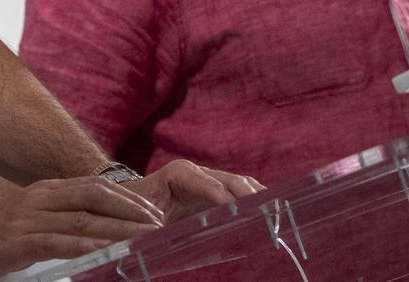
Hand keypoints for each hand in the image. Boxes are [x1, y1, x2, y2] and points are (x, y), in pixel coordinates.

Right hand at [0, 176, 163, 281]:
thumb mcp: (32, 221)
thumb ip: (61, 220)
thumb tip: (100, 232)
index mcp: (46, 191)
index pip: (94, 186)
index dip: (127, 198)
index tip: (153, 212)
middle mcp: (40, 198)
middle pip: (94, 196)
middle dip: (130, 209)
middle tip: (158, 224)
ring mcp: (28, 218)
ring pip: (83, 220)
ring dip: (117, 230)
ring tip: (143, 240)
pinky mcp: (18, 242)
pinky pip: (58, 242)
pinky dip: (85, 247)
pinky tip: (105, 253)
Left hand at [121, 159, 263, 222]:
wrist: (135, 200)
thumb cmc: (136, 208)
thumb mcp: (142, 216)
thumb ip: (155, 226)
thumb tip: (165, 235)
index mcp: (177, 173)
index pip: (202, 181)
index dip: (218, 193)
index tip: (233, 206)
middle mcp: (197, 173)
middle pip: (227, 179)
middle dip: (246, 193)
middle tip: (264, 209)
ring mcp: (209, 181)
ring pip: (239, 183)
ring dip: (256, 196)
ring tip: (274, 209)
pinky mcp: (217, 192)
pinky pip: (240, 192)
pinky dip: (255, 199)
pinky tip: (269, 211)